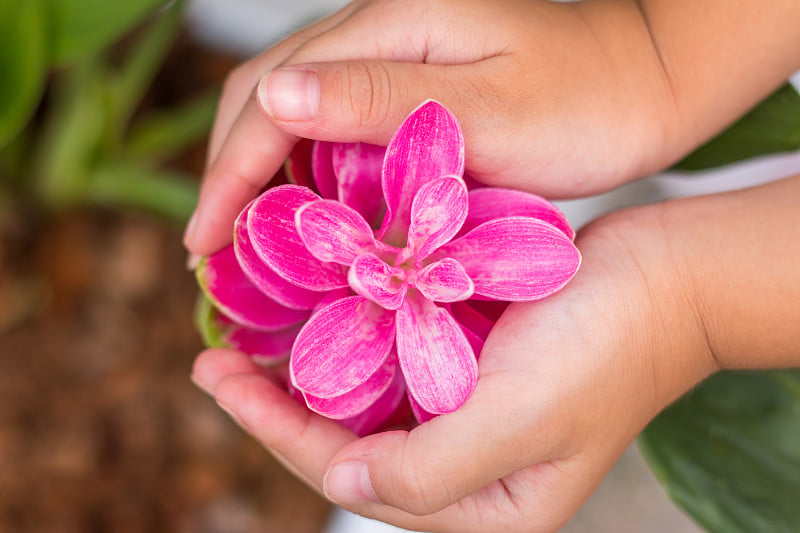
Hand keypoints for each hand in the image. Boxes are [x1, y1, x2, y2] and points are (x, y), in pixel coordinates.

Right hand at [185, 0, 686, 257]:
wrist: (648, 82)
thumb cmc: (589, 102)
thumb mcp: (488, 109)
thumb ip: (379, 99)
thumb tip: (271, 97)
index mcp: (388, 25)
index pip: (270, 97)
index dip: (227, 173)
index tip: (204, 244)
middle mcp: (377, 30)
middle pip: (265, 95)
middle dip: (228, 172)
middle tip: (213, 251)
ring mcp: (392, 55)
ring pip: (295, 110)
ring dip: (260, 173)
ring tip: (246, 242)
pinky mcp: (411, 85)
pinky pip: (336, 124)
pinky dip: (307, 171)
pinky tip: (307, 214)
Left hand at [191, 202, 716, 531]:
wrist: (665, 279)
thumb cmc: (604, 351)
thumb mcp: (521, 423)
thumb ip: (428, 471)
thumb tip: (338, 479)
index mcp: (481, 504)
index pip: (353, 475)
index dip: (277, 431)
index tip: (218, 381)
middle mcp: (466, 464)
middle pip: (348, 439)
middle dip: (279, 400)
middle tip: (214, 357)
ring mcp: (466, 411)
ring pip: (365, 396)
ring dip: (309, 363)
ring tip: (247, 332)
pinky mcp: (469, 362)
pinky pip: (394, 356)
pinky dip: (352, 332)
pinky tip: (314, 305)